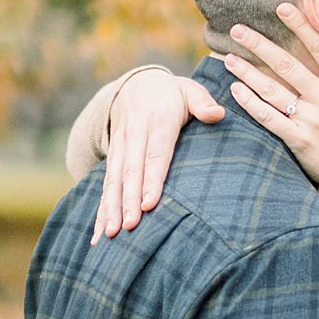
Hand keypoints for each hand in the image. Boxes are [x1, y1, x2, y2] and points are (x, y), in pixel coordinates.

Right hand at [95, 70, 223, 238]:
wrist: (135, 85)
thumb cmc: (171, 95)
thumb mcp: (189, 90)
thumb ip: (202, 103)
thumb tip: (218, 114)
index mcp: (157, 120)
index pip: (155, 154)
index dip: (152, 180)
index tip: (150, 204)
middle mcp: (134, 134)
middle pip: (131, 172)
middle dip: (128, 200)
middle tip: (130, 226)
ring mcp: (119, 147)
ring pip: (113, 180)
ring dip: (111, 208)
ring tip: (111, 234)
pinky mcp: (111, 157)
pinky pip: (104, 185)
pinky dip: (101, 210)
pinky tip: (99, 234)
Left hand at [220, 3, 318, 188]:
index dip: (302, 26)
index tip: (282, 8)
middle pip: (288, 65)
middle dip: (260, 45)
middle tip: (237, 29)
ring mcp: (311, 121)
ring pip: (273, 90)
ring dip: (248, 72)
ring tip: (228, 58)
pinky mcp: (298, 142)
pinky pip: (269, 119)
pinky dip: (250, 104)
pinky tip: (235, 90)